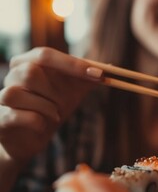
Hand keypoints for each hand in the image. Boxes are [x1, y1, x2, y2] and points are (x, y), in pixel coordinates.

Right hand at [0, 47, 101, 163]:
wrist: (32, 137)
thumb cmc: (52, 108)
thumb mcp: (72, 91)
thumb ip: (88, 79)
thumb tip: (113, 68)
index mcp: (28, 63)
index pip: (45, 54)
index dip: (73, 64)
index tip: (99, 74)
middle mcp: (11, 76)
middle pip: (30, 72)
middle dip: (54, 91)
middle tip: (65, 104)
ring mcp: (1, 97)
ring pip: (17, 93)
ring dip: (45, 107)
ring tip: (54, 116)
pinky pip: (16, 115)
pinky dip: (37, 121)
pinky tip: (43, 125)